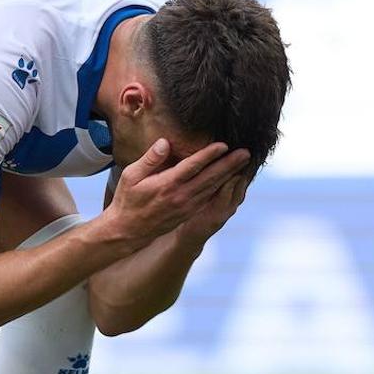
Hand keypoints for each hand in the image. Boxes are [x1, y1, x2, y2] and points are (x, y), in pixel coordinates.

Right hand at [105, 138, 248, 244]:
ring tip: (243, 164)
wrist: (128, 230)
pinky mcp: (189, 213)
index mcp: (167, 185)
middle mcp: (180, 197)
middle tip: (245, 153)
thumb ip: (149, 159)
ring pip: (212, 189)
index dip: (209, 155)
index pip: (193, 167)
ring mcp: (186, 207)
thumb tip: (165, 143)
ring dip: (229, 176)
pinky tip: (229, 180)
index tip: (224, 145)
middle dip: (229, 164)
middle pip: (210, 178)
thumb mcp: (130, 176)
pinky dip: (222, 188)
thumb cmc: (127, 200)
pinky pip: (209, 198)